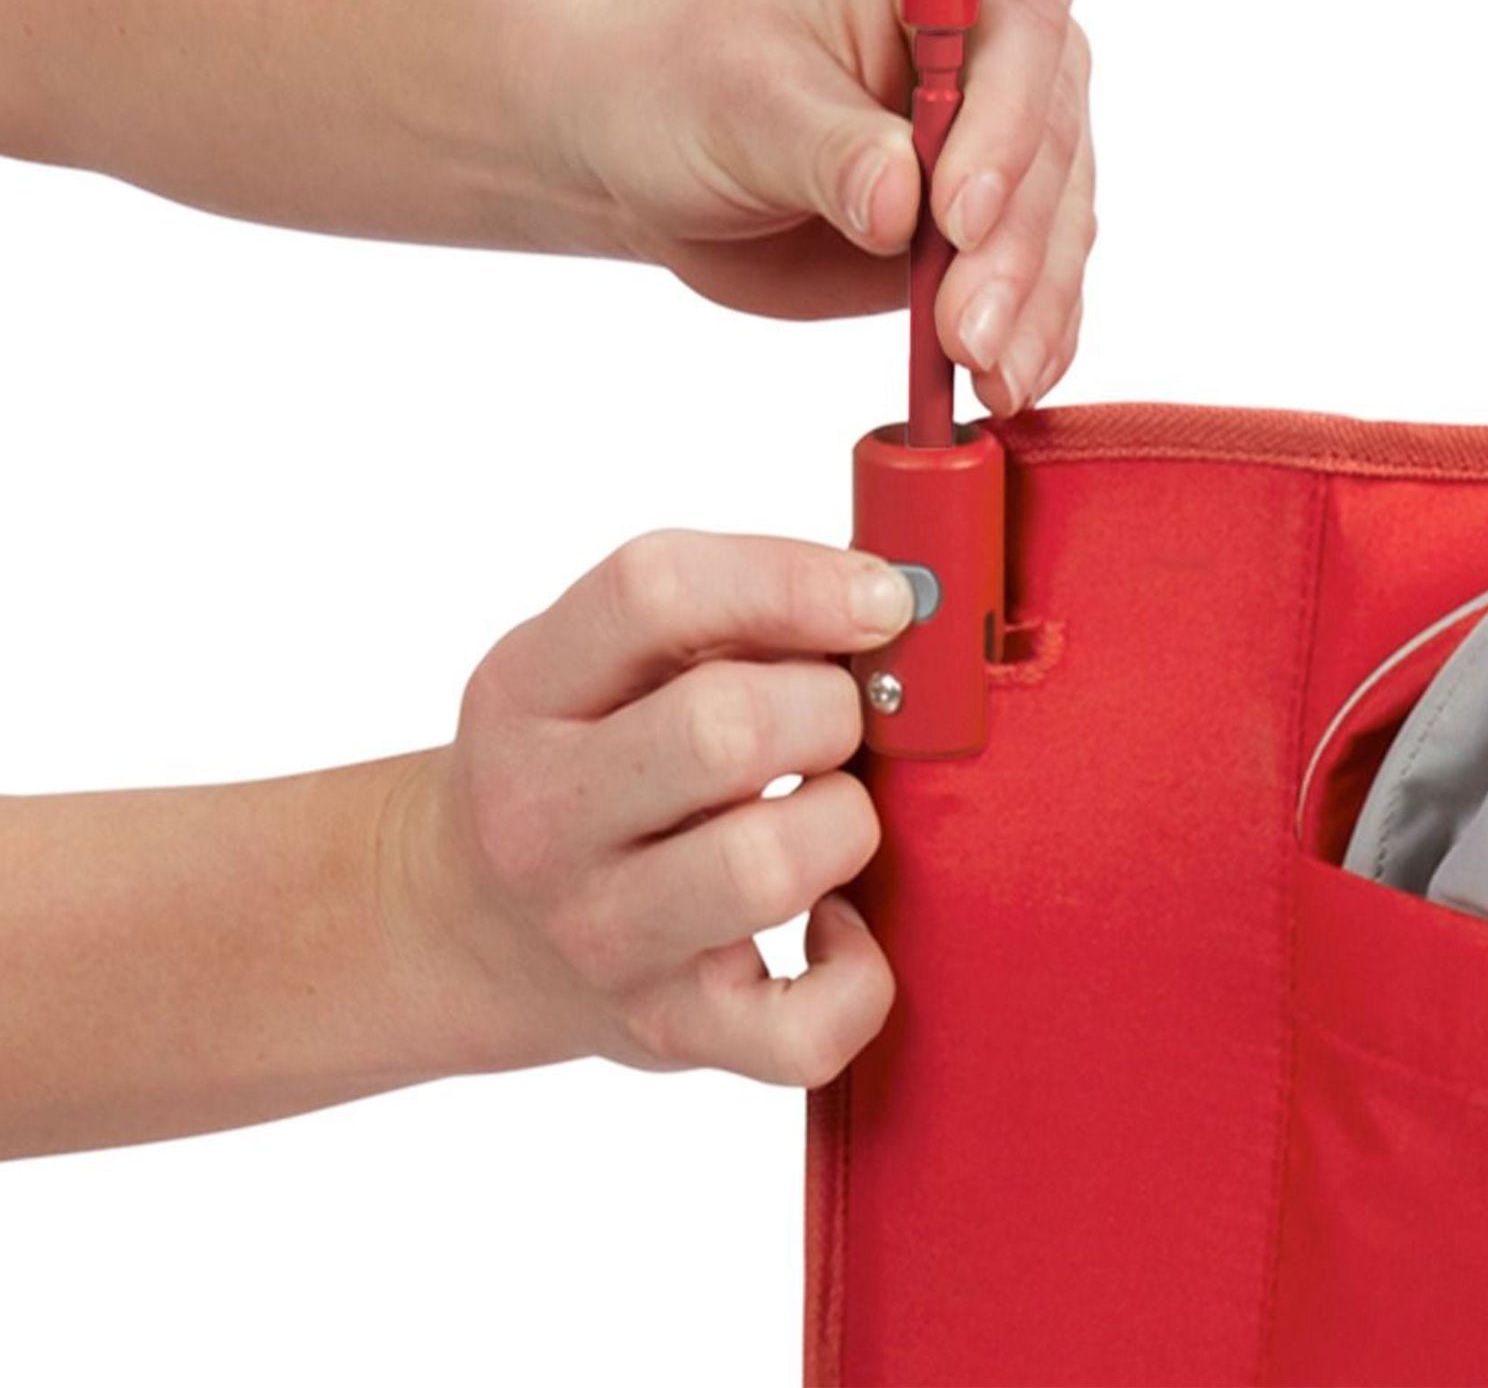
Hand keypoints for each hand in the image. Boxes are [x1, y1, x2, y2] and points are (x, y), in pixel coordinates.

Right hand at [402, 531, 910, 1086]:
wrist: (471, 925)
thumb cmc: (583, 763)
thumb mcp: (597, 663)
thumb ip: (723, 616)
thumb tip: (890, 603)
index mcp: (528, 690)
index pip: (654, 593)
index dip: (795, 582)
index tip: (883, 599)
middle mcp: (546, 814)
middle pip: (724, 729)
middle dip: (830, 708)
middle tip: (836, 720)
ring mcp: (603, 935)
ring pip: (769, 867)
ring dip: (846, 822)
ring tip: (828, 813)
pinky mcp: (669, 1032)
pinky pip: (807, 1028)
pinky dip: (859, 976)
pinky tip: (834, 924)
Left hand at [564, 0, 1094, 417]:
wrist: (657, 140)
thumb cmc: (685, 82)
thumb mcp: (739, 103)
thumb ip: (827, 149)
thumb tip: (899, 204)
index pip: (1017, 19)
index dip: (1001, 122)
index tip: (955, 217)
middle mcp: (1008, 7)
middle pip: (1052, 129)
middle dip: (1009, 246)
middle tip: (966, 335)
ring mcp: (1016, 109)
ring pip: (1060, 211)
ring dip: (1029, 305)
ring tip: (989, 377)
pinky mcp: (1008, 198)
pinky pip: (1044, 266)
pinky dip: (1032, 327)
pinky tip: (1011, 376)